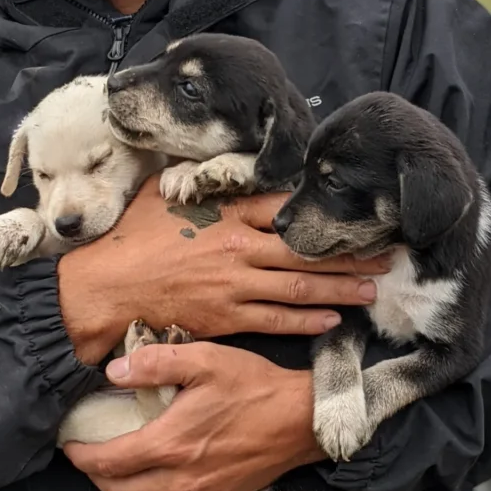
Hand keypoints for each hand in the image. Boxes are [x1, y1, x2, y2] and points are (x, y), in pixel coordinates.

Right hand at [57, 176, 393, 362]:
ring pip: (301, 288)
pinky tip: (333, 320)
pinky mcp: (227, 318)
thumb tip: (212, 169)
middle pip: (306, 251)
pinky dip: (308, 321)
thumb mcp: (163, 196)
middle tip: (386, 256)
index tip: (351, 215)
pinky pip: (277, 320)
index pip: (284, 209)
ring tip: (373, 289)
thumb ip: (197, 185)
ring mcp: (235, 286)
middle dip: (350, 254)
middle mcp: (239, 248)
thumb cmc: (129, 238)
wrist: (104, 286)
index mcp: (226, 214)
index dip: (321, 214)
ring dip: (341, 289)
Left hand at [63, 339, 322, 490]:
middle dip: (95, 476)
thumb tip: (114, 371)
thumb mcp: (205, 359)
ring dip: (120, 489)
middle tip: (86, 454)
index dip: (82, 455)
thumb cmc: (254, 386)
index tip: (69, 443)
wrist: (302, 420)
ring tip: (113, 465)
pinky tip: (151, 476)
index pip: (109, 461)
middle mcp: (180, 477)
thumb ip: (156, 363)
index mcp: (170, 443)